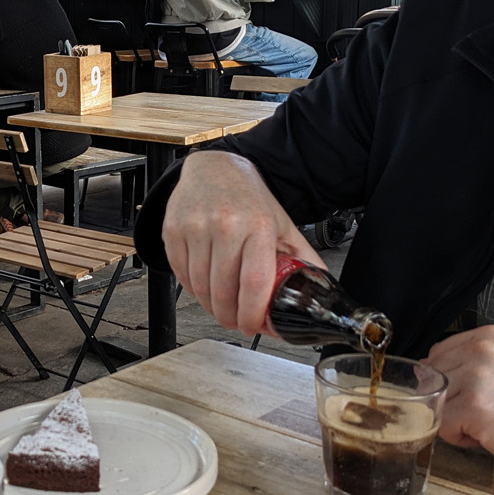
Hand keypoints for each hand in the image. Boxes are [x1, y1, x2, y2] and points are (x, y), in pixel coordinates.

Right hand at [163, 152, 324, 336]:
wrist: (214, 168)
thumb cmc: (248, 198)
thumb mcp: (282, 224)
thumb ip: (301, 257)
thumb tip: (319, 288)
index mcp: (258, 226)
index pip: (254, 283)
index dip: (252, 314)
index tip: (252, 326)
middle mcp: (225, 225)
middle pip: (224, 291)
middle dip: (229, 317)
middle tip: (235, 322)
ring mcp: (196, 227)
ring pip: (200, 287)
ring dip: (210, 306)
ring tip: (220, 307)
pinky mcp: (173, 230)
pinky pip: (181, 274)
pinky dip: (192, 289)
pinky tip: (203, 287)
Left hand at [425, 325, 493, 452]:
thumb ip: (467, 361)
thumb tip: (423, 367)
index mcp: (489, 336)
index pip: (439, 353)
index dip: (449, 379)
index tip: (474, 392)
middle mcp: (481, 350)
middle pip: (434, 377)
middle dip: (452, 400)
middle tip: (486, 411)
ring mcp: (476, 376)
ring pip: (437, 400)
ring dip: (456, 418)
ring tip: (487, 421)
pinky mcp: (474, 406)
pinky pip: (443, 424)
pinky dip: (459, 436)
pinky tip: (485, 433)